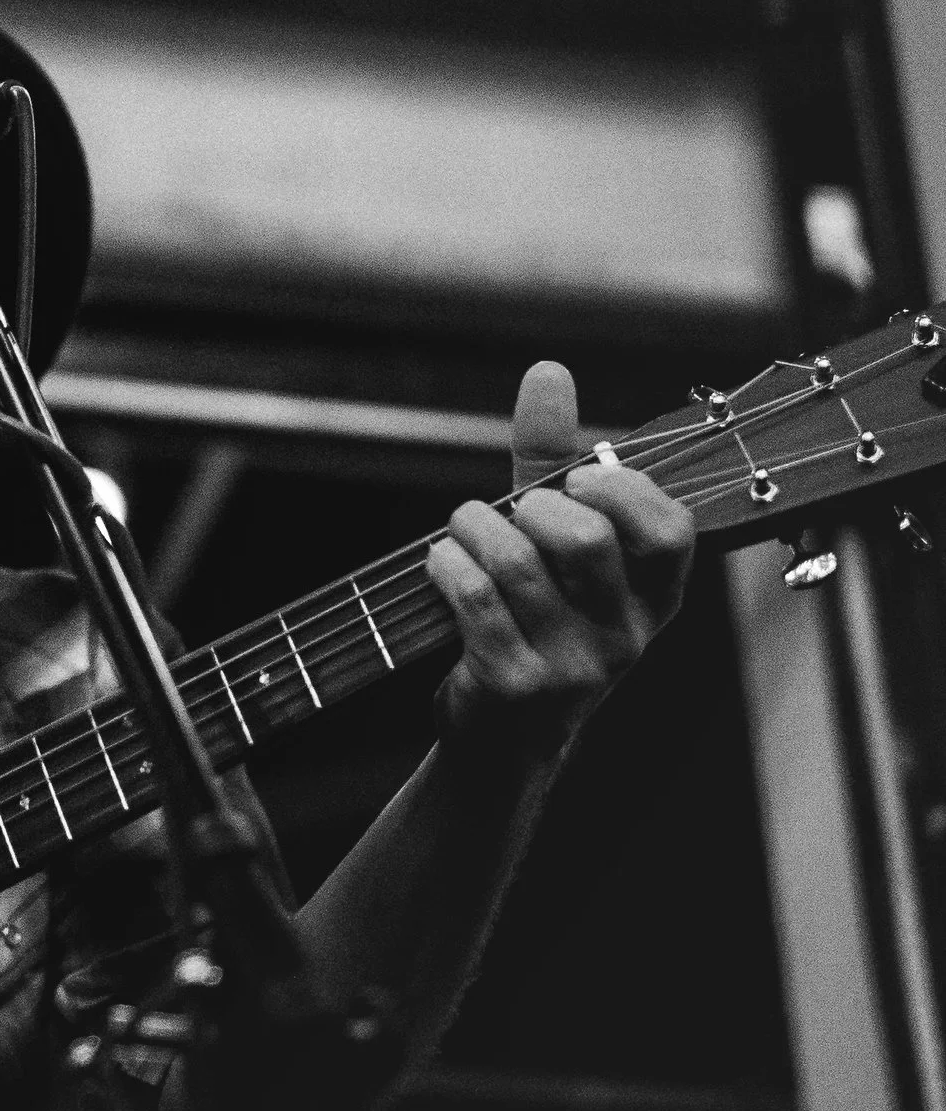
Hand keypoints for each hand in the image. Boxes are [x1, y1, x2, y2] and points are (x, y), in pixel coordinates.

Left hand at [425, 360, 693, 762]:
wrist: (503, 740)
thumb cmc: (533, 617)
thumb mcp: (554, 545)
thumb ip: (554, 458)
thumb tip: (548, 369)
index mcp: (654, 599)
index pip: (671, 531)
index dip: (620, 490)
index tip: (577, 482)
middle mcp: (626, 637)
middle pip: (587, 539)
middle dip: (533, 505)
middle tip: (511, 513)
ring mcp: (573, 668)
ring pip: (517, 562)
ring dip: (472, 528)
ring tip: (462, 531)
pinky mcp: (515, 686)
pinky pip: (473, 597)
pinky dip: (445, 563)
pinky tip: (439, 564)